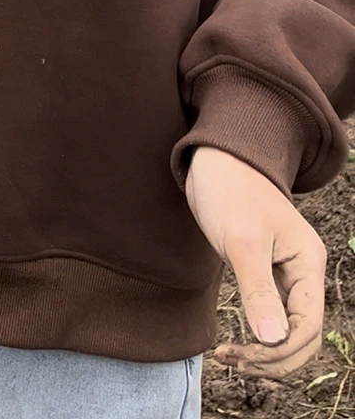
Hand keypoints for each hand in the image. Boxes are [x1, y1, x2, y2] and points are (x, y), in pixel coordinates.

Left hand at [186, 146, 325, 377]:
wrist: (214, 160)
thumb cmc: (229, 192)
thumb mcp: (242, 242)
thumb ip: (259, 292)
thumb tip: (273, 342)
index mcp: (307, 264)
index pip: (308, 325)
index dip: (280, 349)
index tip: (243, 355)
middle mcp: (303, 272)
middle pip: (303, 334)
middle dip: (273, 356)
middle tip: (233, 362)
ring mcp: (285, 272)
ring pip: (288, 328)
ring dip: (266, 350)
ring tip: (230, 358)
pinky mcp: (263, 270)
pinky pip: (272, 313)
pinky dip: (258, 333)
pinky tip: (235, 343)